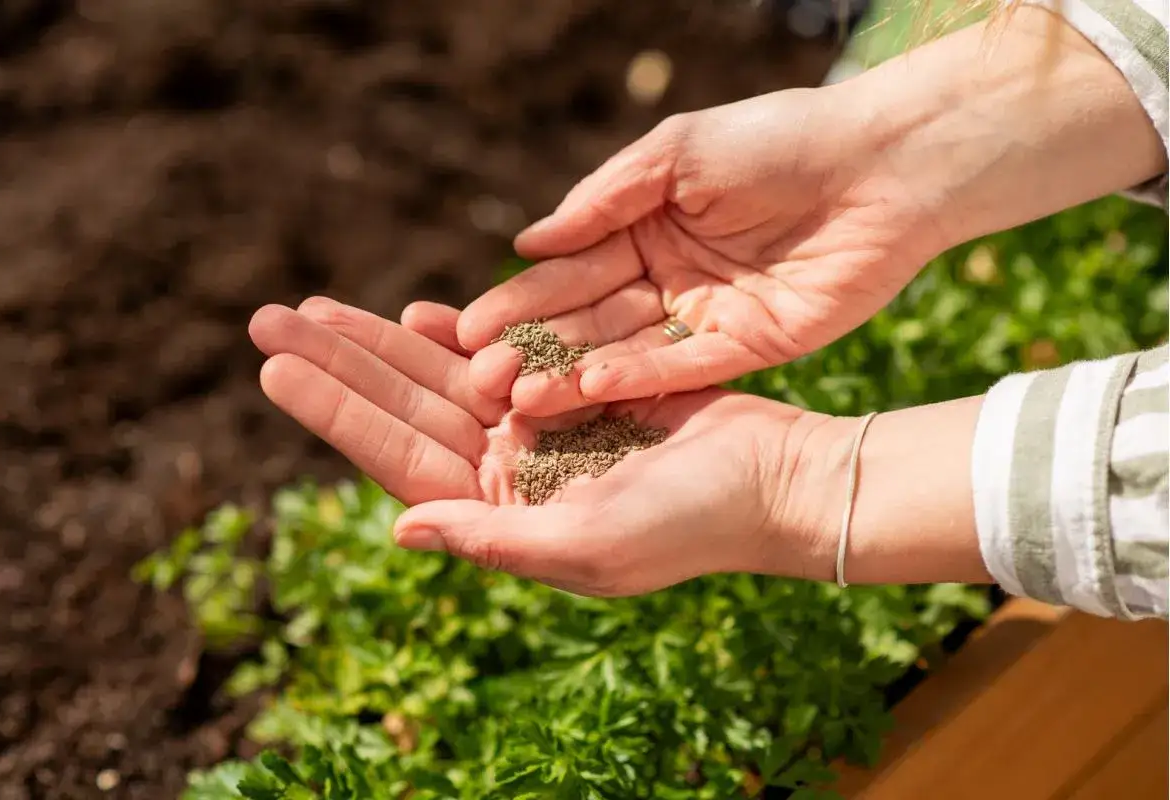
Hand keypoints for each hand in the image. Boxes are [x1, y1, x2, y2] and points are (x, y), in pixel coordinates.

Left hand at [248, 297, 836, 595]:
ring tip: (314, 308)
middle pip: (403, 409)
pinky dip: (458, 334)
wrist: (774, 479)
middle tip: (267, 318)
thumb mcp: (589, 544)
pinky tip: (413, 311)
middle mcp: (508, 474)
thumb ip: (493, 538)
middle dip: (338, 364)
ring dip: (380, 342)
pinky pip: (500, 354)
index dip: (336, 412)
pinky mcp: (571, 388)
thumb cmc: (691, 523)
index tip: (274, 368)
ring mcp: (537, 429)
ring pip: (440, 376)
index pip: (399, 458)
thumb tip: (398, 529)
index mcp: (502, 516)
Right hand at [448, 85, 943, 417]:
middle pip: (590, 319)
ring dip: (574, 374)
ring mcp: (707, 316)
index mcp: (646, 227)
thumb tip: (529, 243)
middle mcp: (668, 277)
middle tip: (479, 378)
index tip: (468, 327)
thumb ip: (602, 201)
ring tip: (519, 397)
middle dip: (535, 347)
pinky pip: (683, 368)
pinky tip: (589, 386)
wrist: (879, 164)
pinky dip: (638, 378)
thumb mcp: (676, 154)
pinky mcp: (749, 347)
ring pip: (628, 351)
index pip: (571, 270)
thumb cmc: (775, 140)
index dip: (522, 299)